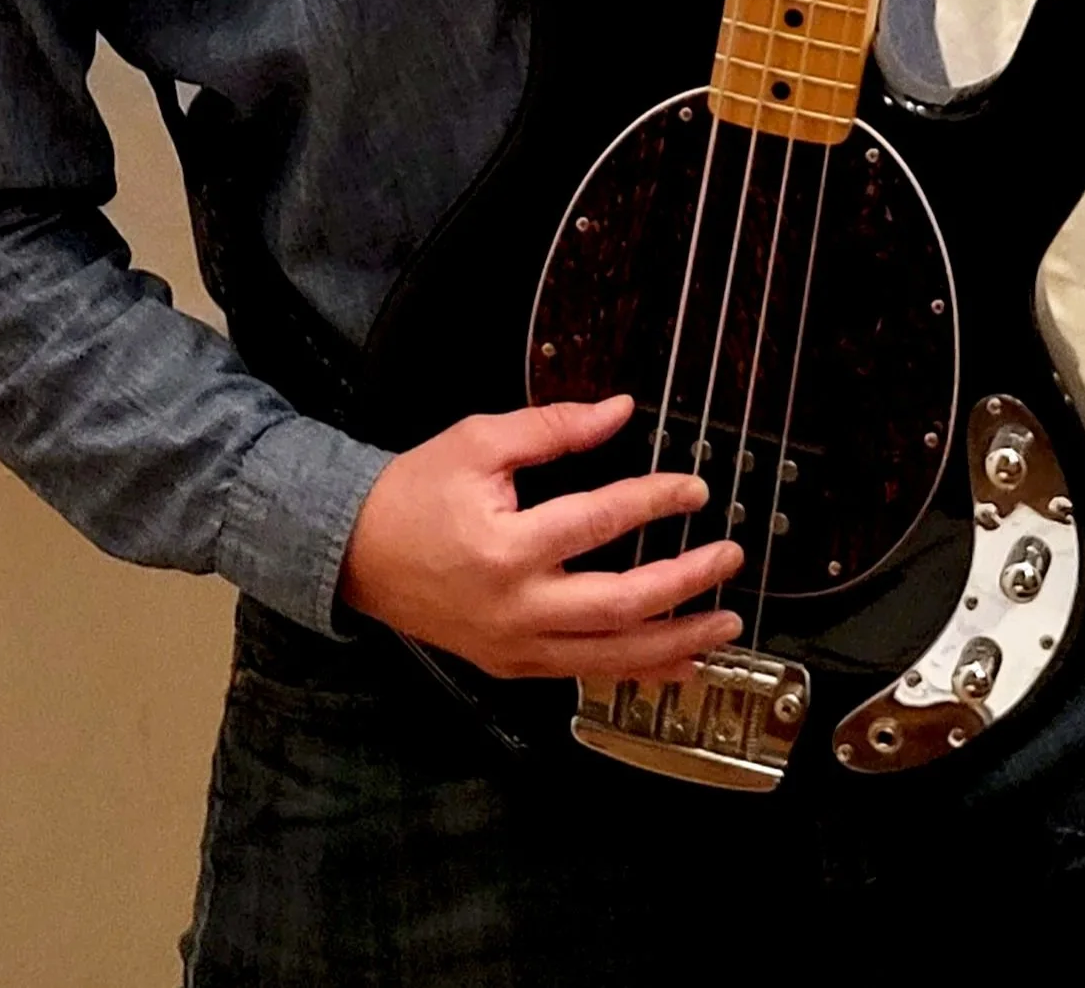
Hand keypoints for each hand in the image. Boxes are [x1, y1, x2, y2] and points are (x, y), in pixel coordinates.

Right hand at [337, 393, 744, 681]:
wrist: (354, 552)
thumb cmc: (415, 492)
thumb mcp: (477, 442)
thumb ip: (553, 428)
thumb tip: (619, 411)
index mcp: (507, 546)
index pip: (600, 522)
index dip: (654, 501)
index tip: (695, 488)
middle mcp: (516, 608)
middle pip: (621, 604)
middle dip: (686, 583)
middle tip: (730, 558)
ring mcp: (515, 647)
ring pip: (612, 656)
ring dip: (677, 641)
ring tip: (726, 625)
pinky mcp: (512, 666)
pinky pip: (585, 672)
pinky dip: (637, 669)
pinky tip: (677, 661)